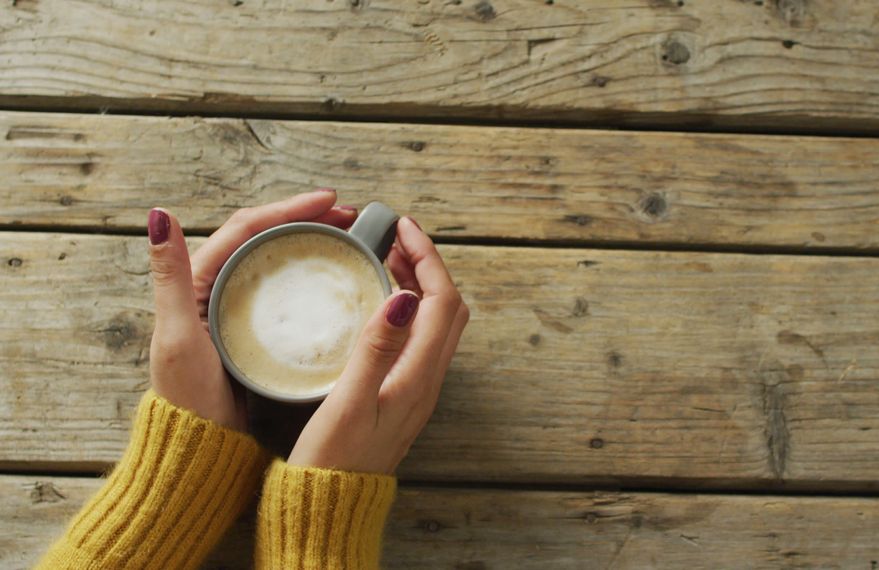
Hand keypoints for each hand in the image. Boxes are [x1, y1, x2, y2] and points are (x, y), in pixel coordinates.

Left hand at [146, 190, 358, 429]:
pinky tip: (332, 272)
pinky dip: (309, 270)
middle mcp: (218, 285)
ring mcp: (239, 305)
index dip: (288, 208)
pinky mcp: (255, 327)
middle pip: (266, 236)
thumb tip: (158, 216)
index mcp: (199, 279)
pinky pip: (285, 287)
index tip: (329, 201)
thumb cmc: (187, 396)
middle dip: (306, 217)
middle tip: (348, 214)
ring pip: (278, 258)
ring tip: (346, 233)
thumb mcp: (177, 334)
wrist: (200, 446)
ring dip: (311, 238)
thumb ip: (170, 275)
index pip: (247, 227)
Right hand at [288, 216, 469, 472]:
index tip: (403, 227)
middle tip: (394, 238)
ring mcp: (417, 389)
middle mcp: (427, 380)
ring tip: (387, 259)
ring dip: (420, 286)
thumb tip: (405, 296)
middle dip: (428, 265)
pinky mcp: (403, 396)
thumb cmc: (333, 461)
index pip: (442, 302)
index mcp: (418, 376)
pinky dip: (408, 310)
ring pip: (436, 324)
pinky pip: (420, 340)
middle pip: (448, 308)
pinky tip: (379, 304)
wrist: (331, 507)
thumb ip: (376, 348)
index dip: (428, 258)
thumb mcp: (349, 401)